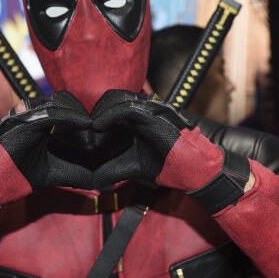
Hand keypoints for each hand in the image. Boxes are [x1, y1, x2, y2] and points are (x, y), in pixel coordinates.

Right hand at [0, 91, 92, 205]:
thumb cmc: (20, 176)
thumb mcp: (54, 169)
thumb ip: (73, 164)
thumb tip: (101, 177)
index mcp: (36, 120)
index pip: (64, 104)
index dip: (82, 113)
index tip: (99, 128)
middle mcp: (29, 113)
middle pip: (64, 99)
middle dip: (83, 112)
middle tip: (98, 131)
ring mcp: (23, 116)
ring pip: (60, 103)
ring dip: (80, 115)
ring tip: (93, 130)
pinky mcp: (21, 124)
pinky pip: (51, 114)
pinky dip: (71, 118)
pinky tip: (87, 125)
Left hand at [91, 90, 251, 213]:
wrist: (192, 172)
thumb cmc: (166, 166)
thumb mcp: (131, 166)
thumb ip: (111, 168)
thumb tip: (88, 180)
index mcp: (139, 118)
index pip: (112, 104)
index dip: (97, 115)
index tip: (86, 135)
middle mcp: (145, 110)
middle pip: (111, 97)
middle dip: (96, 112)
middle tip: (87, 134)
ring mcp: (151, 111)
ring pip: (117, 99)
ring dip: (100, 113)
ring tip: (92, 131)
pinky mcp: (154, 118)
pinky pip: (127, 109)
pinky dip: (108, 115)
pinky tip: (98, 127)